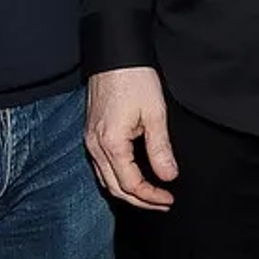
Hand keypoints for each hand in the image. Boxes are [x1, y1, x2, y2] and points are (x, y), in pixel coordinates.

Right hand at [84, 67, 176, 209]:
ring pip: (105, 179)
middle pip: (115, 188)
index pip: (131, 184)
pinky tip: (132, 175)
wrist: (114, 55)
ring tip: (150, 194)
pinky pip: (100, 165)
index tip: (169, 199)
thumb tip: (168, 176)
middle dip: (140, 200)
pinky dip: (117, 177)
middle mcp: (95, 146)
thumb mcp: (154, 114)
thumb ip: (160, 149)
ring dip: (128, 190)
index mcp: (111, 144)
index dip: (151, 196)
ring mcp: (90, 140)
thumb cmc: (134, 79)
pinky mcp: (91, 133)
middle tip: (162, 203)